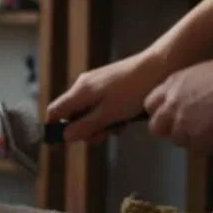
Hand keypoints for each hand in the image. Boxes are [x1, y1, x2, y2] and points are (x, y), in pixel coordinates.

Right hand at [47, 50, 169, 143]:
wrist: (158, 66)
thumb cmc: (132, 92)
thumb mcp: (109, 114)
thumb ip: (86, 126)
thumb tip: (65, 136)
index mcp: (79, 92)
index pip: (55, 111)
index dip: (53, 129)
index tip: (59, 146)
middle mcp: (83, 86)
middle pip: (73, 113)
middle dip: (85, 129)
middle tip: (101, 137)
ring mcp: (96, 83)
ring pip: (89, 110)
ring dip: (100, 124)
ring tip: (118, 128)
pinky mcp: (110, 83)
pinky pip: (102, 104)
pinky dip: (110, 115)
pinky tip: (125, 119)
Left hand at [144, 52, 212, 152]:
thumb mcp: (201, 73)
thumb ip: (187, 89)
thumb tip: (190, 101)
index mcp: (171, 84)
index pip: (150, 105)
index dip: (163, 113)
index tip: (174, 116)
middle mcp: (171, 103)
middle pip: (156, 128)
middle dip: (171, 131)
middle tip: (191, 129)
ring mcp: (182, 122)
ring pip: (179, 141)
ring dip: (194, 139)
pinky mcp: (197, 137)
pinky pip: (198, 150)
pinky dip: (212, 146)